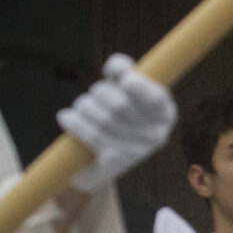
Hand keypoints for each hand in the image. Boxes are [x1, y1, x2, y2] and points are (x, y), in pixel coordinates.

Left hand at [58, 54, 176, 191]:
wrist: (104, 161)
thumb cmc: (116, 114)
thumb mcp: (125, 90)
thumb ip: (123, 72)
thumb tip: (116, 67)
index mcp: (164, 113)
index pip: (156, 98)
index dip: (140, 87)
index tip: (125, 81)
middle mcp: (156, 135)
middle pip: (120, 104)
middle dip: (99, 92)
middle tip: (92, 94)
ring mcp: (137, 152)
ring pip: (102, 119)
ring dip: (83, 106)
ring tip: (80, 106)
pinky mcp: (115, 164)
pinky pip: (92, 137)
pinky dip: (74, 123)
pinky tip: (67, 117)